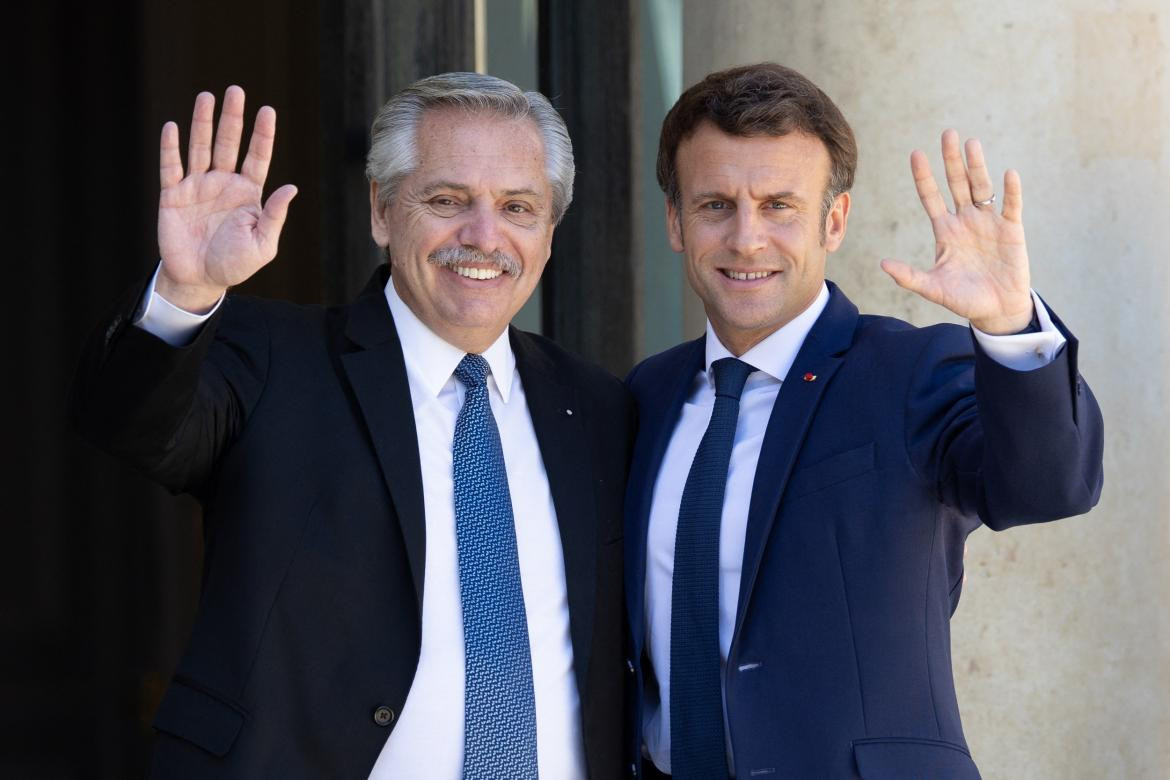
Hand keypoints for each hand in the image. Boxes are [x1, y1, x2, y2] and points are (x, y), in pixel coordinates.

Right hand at [157, 86, 297, 311]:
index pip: (257, 157)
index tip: (267, 110)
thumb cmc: (235, 264)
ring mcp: (198, 187)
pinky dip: (171, 148)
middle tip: (235, 90)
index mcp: (248, 193)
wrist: (200, 280)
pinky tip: (173, 126)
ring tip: (207, 97)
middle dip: (232, 118)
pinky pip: (171, 167)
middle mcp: (224, 183)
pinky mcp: (173, 195)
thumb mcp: (263, 244)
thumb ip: (274, 215)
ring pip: (201, 147)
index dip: (262, 134)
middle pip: (228, 143)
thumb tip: (291, 187)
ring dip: (203, 123)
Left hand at [880, 129, 1032, 334]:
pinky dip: (1011, 191)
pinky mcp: (1011, 229)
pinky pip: (1010, 205)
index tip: (916, 153)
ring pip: (981, 187)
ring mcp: (989, 222)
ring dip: (977, 166)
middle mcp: (966, 220)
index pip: (931, 197)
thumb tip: (882, 264)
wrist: (996, 310)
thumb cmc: (964, 299)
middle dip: (951, 160)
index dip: (924, 177)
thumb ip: (909, 276)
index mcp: (945, 230)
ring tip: (972, 143)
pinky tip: (1008, 174)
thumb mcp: (933, 287)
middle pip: (957, 184)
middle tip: (948, 133)